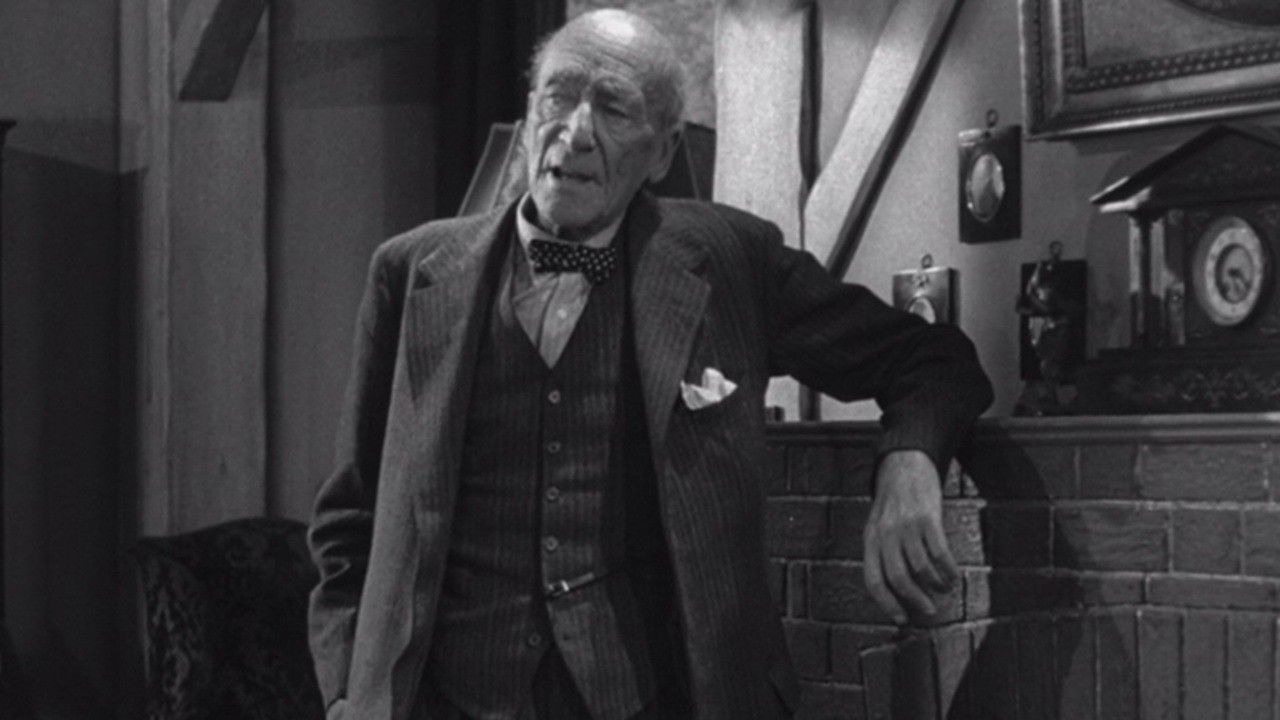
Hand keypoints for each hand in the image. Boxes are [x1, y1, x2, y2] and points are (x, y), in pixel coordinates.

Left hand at [862, 450, 958, 623]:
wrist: (905, 464)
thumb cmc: (893, 501)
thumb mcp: (879, 526)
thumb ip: (884, 553)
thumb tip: (899, 591)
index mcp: (871, 539)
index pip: (874, 579)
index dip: (887, 603)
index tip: (902, 619)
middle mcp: (886, 534)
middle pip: (897, 577)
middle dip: (915, 600)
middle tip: (929, 612)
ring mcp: (906, 525)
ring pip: (920, 567)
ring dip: (935, 584)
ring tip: (944, 589)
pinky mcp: (927, 517)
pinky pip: (939, 551)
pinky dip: (948, 569)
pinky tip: (953, 575)